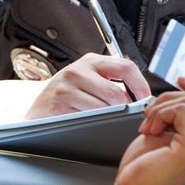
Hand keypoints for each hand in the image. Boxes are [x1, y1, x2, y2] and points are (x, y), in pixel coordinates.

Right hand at [25, 53, 150, 118]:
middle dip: (126, 109)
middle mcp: (78, 70)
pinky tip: (87, 123)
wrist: (38, 111)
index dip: (140, 85)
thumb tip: (140, 96)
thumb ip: (111, 81)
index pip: (126, 67)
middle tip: (127, 117)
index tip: (145, 99)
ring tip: (103, 120)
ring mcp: (67, 86)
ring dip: (109, 118)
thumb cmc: (67, 97)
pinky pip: (88, 117)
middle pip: (116, 92)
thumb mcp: (89, 81)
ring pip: (104, 108)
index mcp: (91, 61)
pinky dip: (93, 123)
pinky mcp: (59, 103)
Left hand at [105, 78, 184, 184]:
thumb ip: (180, 115)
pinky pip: (181, 110)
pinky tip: (151, 131)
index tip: (182, 80)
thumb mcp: (166, 132)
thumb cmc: (143, 167)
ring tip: (150, 126)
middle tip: (151, 116)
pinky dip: (160, 114)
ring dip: (161, 108)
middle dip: (169, 99)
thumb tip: (182, 90)